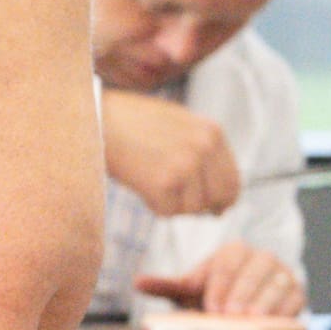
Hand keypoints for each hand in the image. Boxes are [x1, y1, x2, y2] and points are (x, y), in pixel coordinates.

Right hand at [98, 91, 239, 221]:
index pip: (233, 180)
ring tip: (150, 181)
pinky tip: (140, 184)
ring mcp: (186, 165)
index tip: (211, 207)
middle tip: (178, 201)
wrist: (97, 117)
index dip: (221, 198)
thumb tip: (219, 200)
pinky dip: (153, 205)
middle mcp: (205, 147)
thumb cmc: (130, 122)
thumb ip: (201, 153)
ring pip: (192, 208)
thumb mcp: (178, 125)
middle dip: (199, 205)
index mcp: (212, 132)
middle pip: (219, 198)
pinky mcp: (165, 182)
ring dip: (172, 204)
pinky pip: (168, 212)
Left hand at [139, 240, 304, 325]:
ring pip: (277, 282)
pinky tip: (272, 322)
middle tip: (230, 313)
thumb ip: (167, 285)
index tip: (212, 306)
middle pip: (254, 270)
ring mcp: (282, 273)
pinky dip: (284, 310)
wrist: (244, 309)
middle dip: (241, 292)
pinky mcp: (297, 292)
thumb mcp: (190, 290)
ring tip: (251, 318)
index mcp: (233, 252)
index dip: (219, 285)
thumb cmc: (215, 297)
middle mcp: (260, 258)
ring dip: (264, 301)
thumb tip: (138, 282)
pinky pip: (295, 298)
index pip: (226, 263)